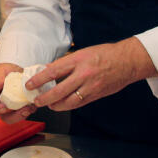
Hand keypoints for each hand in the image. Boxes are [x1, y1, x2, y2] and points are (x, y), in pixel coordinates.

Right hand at [0, 62, 34, 123]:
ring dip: (23, 115)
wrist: (14, 71)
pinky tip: (33, 105)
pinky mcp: (20, 107)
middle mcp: (0, 104)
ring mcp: (10, 107)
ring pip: (15, 117)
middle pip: (4, 116)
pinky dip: (29, 110)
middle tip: (22, 110)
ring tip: (29, 108)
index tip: (4, 107)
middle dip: (13, 116)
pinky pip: (24, 113)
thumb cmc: (4, 72)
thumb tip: (0, 86)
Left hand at [27, 38, 154, 111]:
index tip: (29, 84)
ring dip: (56, 105)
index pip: (53, 71)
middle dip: (45, 98)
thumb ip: (66, 62)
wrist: (128, 61)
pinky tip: (63, 104)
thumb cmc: (105, 54)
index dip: (39, 79)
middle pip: (59, 91)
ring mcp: (91, 86)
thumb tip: (48, 69)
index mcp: (78, 60)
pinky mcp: (97, 95)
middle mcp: (83, 74)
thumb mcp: (83, 52)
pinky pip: (80, 103)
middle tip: (36, 100)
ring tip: (49, 105)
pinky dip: (69, 105)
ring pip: (69, 101)